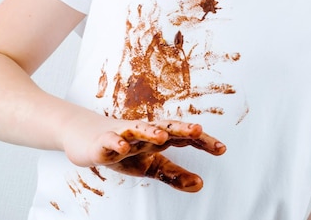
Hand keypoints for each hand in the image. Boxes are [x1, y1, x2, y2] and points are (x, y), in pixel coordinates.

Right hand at [61, 112, 225, 191]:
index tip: (221, 148)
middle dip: (181, 129)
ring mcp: (124, 135)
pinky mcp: (103, 141)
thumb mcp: (152, 166)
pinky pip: (110, 141)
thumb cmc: (126, 151)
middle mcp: (144, 133)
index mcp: (158, 138)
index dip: (202, 142)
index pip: (184, 138)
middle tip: (198, 129)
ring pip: (138, 130)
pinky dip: (116, 143)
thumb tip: (200, 184)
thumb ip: (175, 174)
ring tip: (163, 135)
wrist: (89, 140)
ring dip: (149, 131)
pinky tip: (123, 147)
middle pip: (165, 128)